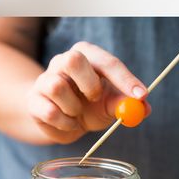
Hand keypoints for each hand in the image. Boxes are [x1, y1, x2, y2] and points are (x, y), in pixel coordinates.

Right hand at [27, 41, 150, 144]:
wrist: (60, 121)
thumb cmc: (88, 105)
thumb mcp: (108, 103)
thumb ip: (124, 103)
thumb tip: (144, 107)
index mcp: (87, 55)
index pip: (106, 61)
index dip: (125, 78)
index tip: (142, 95)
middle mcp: (63, 61)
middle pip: (73, 59)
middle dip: (88, 83)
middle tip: (95, 98)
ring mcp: (45, 78)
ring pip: (57, 87)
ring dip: (73, 108)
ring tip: (77, 114)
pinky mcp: (34, 99)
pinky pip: (49, 112)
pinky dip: (64, 123)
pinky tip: (68, 123)